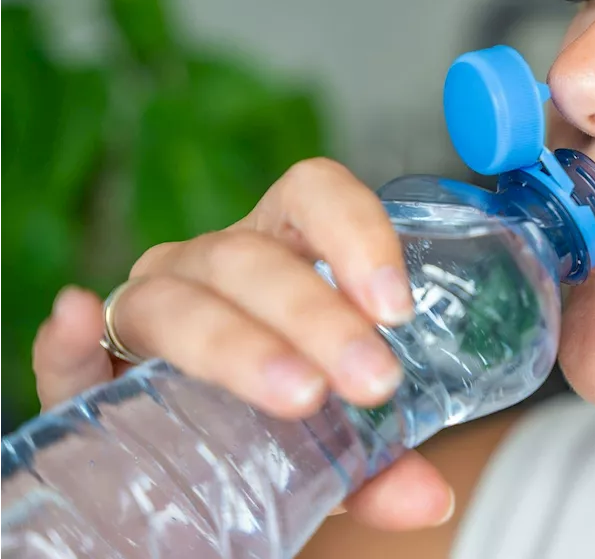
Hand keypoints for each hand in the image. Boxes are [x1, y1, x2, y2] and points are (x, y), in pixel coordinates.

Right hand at [31, 158, 454, 531]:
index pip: (313, 197)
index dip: (357, 235)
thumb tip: (428, 498)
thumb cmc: (275, 419)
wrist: (195, 459)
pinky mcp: (88, 370)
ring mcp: (149, 308)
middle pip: (254, 259)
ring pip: (180, 302)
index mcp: (281, 253)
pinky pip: (69, 352)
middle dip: (318, 317)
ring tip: (296, 393)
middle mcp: (212, 266)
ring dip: (237, 345)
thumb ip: (380, 462)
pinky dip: (67, 341)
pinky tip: (77, 326)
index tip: (397, 308)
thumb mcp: (336, 439)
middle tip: (371, 382)